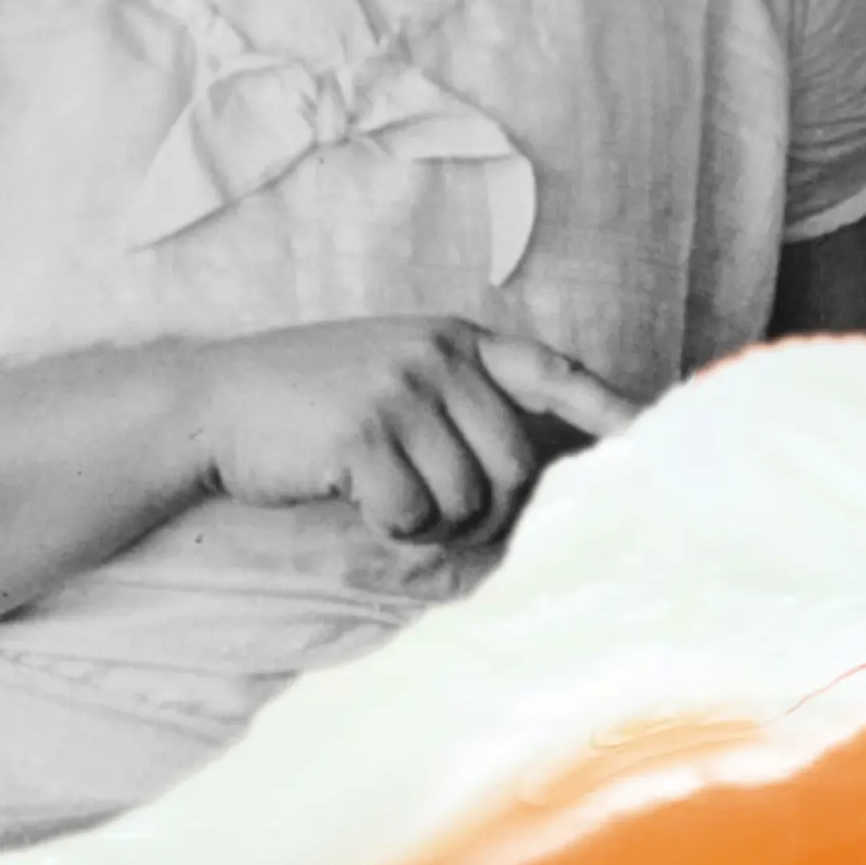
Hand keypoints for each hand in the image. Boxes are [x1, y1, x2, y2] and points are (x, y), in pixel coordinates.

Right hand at [190, 315, 633, 546]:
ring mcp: (400, 388)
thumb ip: (458, 403)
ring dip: (432, 523)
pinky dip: (391, 526)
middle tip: (430, 513)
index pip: (552, 373)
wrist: (213, 404)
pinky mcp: (363, 431)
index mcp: (456, 339)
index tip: (652, 438)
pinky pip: (414, 513)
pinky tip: (354, 499)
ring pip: (468, 499)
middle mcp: (438, 355)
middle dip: (485, 511)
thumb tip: (527, 477)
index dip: (606, 409)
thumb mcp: (393, 376)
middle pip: (514, 465)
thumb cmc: (309, 405)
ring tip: (383, 497)